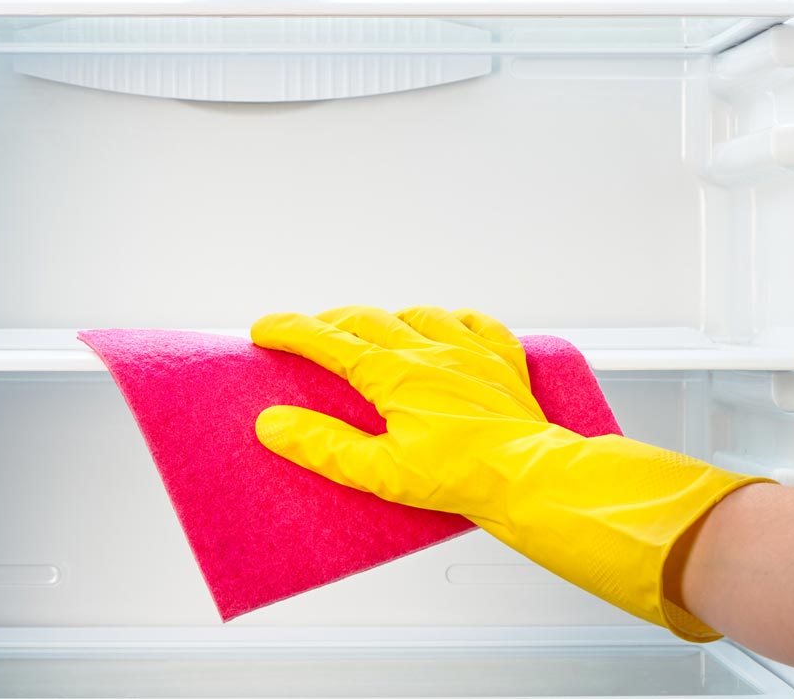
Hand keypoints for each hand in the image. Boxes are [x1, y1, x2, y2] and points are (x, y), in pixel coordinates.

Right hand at [253, 305, 769, 641]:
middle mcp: (430, 348)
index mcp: (395, 371)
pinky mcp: (503, 360)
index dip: (290, 331)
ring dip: (388, 320)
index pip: (328, 339)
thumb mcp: (380, 472)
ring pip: (419, 315)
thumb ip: (323, 446)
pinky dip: (453, 321)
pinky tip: (447, 329)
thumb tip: (272, 425)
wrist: (531, 477)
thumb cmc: (461, 478)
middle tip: (309, 335)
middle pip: (366, 320)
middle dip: (330, 324)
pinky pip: (476, 323)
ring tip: (373, 332)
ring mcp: (470, 350)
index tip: (262, 330)